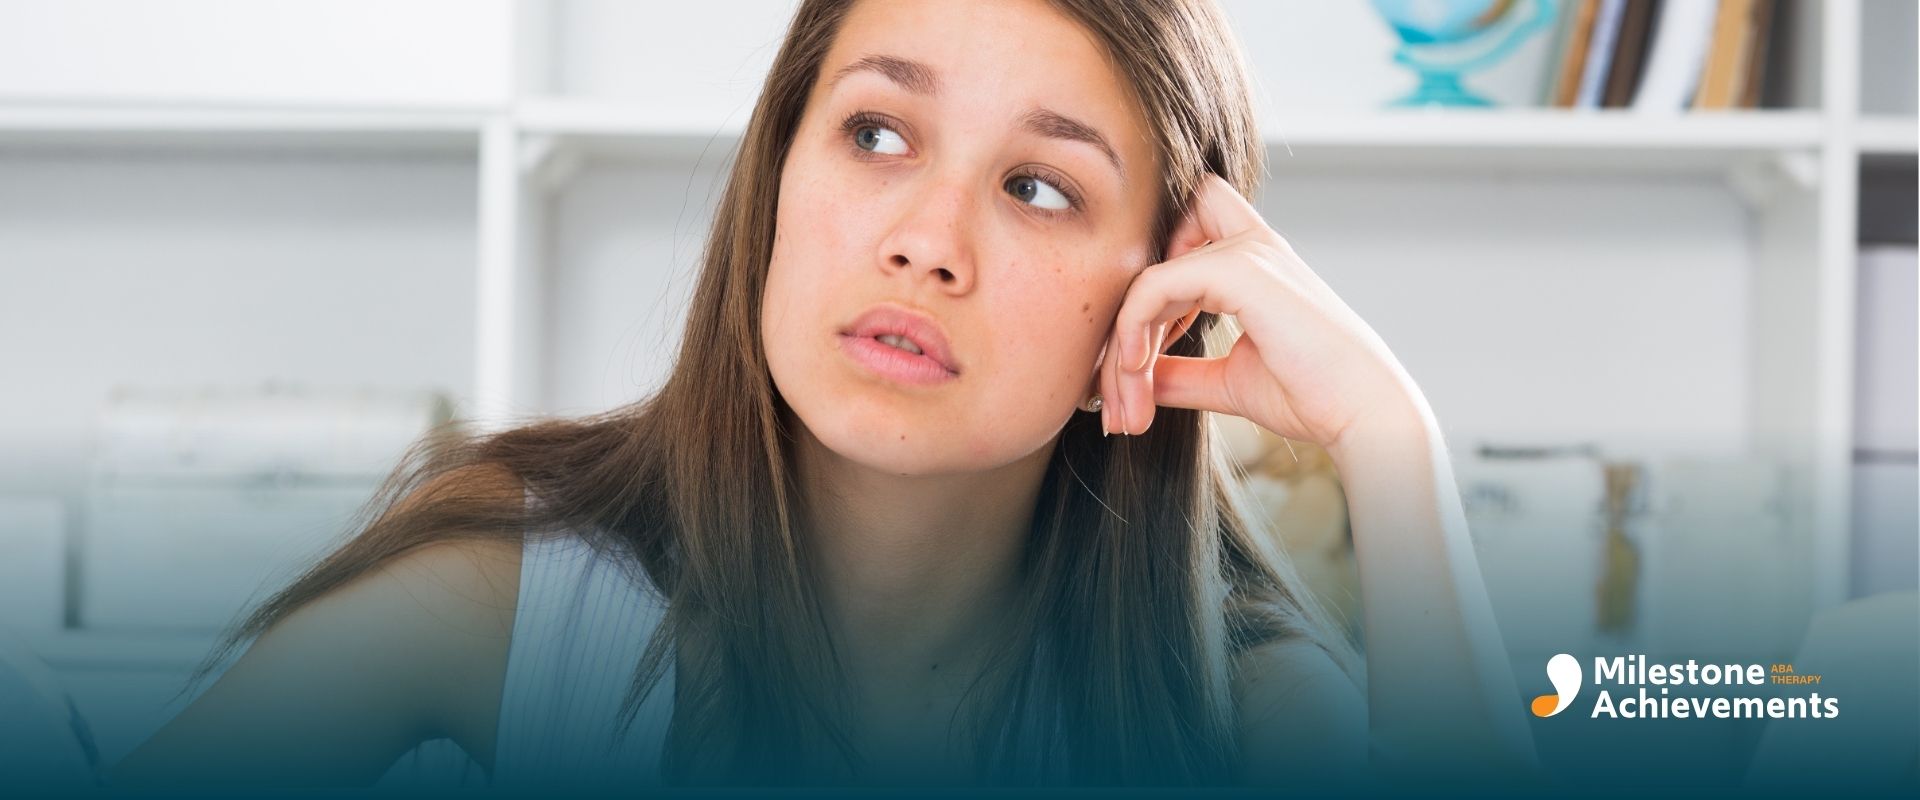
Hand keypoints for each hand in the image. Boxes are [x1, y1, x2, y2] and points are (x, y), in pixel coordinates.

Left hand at [1098, 173, 1422, 449]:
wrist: (1362, 415)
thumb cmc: (1311, 396)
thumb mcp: (1227, 380)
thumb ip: (1179, 371)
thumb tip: (1131, 379)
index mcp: (1254, 261)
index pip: (1184, 227)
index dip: (1151, 274)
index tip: (1144, 352)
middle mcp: (1250, 244)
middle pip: (1153, 247)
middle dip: (1125, 312)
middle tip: (1114, 390)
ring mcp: (1247, 252)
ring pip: (1146, 277)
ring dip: (1123, 344)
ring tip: (1123, 404)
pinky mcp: (1241, 270)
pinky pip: (1155, 285)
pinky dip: (1133, 329)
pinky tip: (1135, 372)